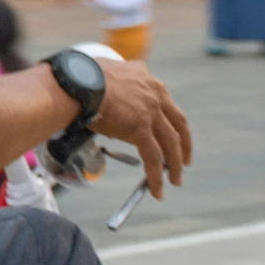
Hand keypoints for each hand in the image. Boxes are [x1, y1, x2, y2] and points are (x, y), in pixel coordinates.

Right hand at [93, 58, 191, 198]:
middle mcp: (154, 93)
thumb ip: (115, 91)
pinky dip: (156, 176)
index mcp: (146, 77)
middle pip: (178, 123)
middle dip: (184, 144)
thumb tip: (109, 114)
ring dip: (175, 164)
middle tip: (184, 160)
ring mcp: (150, 112)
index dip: (169, 120)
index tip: (170, 132)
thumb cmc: (82, 76)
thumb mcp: (106, 74)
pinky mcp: (141, 128)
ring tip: (175, 180)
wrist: (79, 81)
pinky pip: (153, 157)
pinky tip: (157, 190)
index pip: (164, 102)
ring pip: (170, 143)